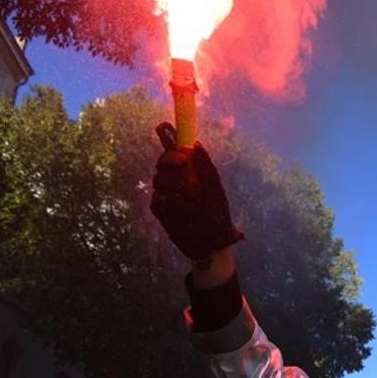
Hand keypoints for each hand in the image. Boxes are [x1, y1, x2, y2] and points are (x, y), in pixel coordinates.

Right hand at [150, 123, 242, 261]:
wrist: (212, 241)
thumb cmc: (218, 214)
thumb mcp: (216, 189)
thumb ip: (206, 167)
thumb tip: (196, 143)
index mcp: (190, 169)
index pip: (174, 148)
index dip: (168, 136)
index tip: (170, 135)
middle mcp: (175, 178)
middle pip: (163, 160)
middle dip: (172, 162)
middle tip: (184, 166)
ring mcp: (165, 192)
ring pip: (159, 178)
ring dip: (177, 187)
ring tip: (192, 200)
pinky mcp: (159, 208)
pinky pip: (158, 198)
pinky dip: (172, 203)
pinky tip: (183, 211)